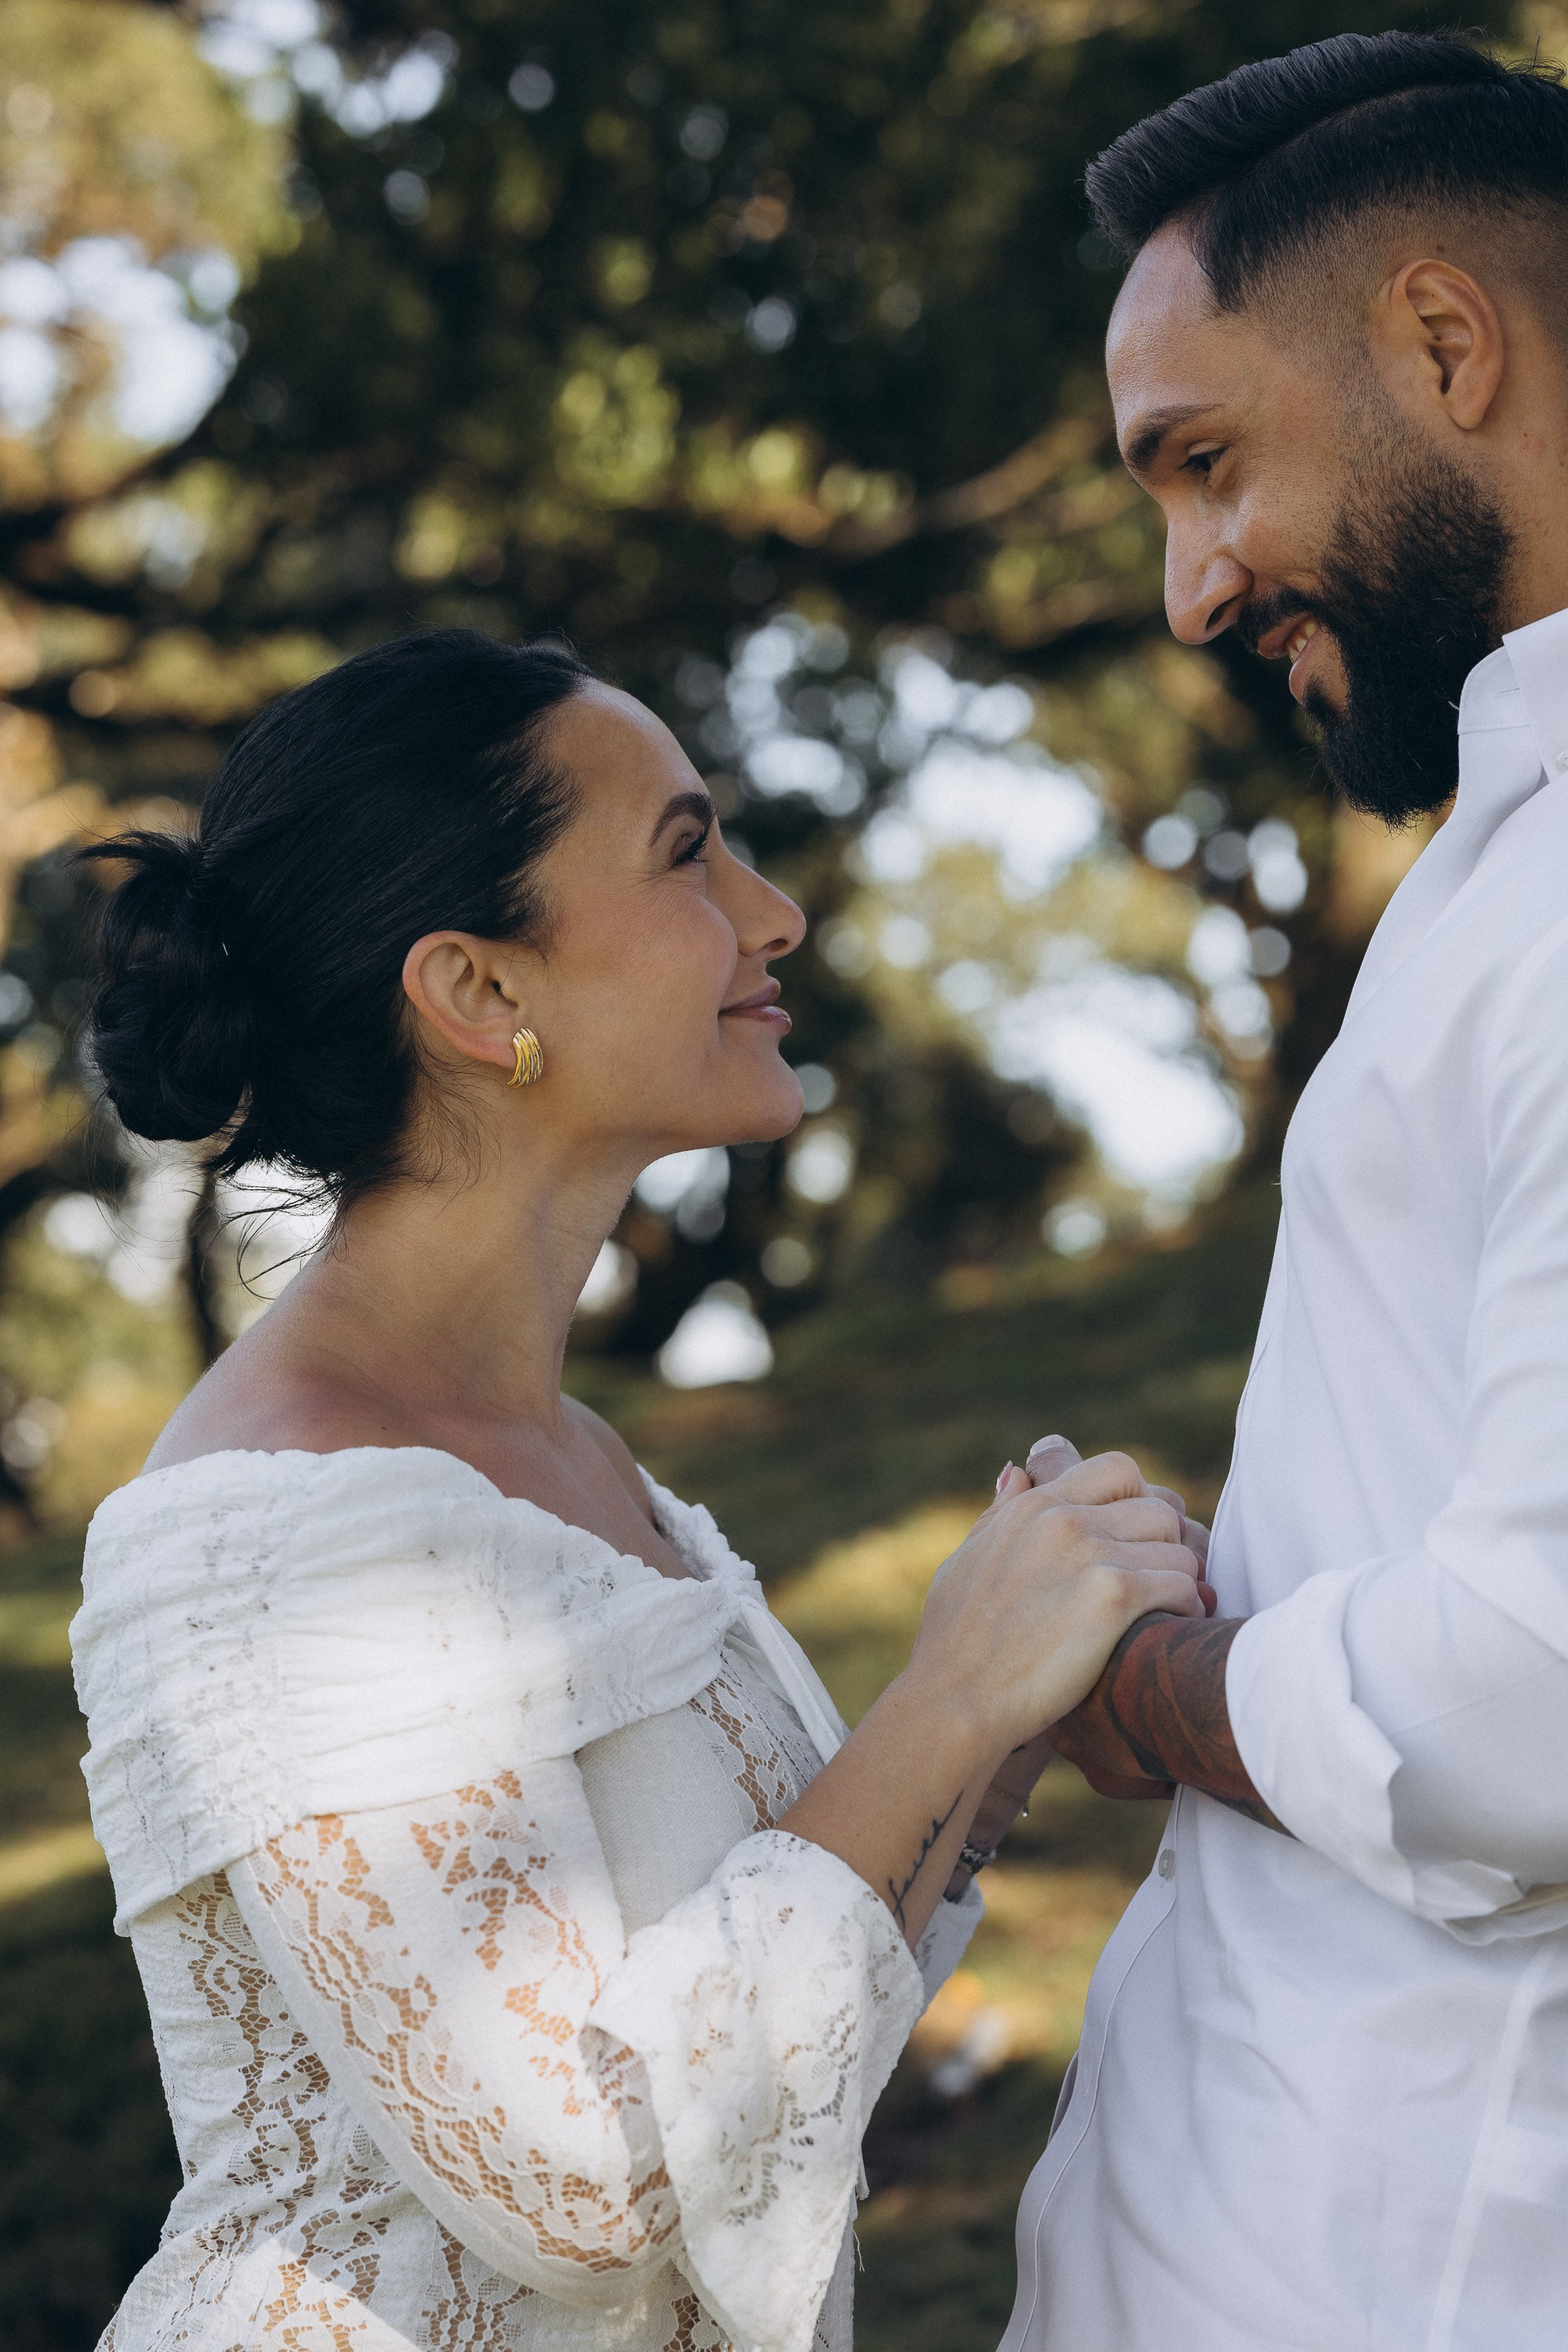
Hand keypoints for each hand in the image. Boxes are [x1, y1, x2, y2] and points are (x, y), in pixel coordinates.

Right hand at [906, 1451, 1205, 1763]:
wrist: (956, 1700)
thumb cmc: (954, 1641)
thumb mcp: (967, 1558)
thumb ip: (1000, 1511)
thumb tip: (1018, 1471)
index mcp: (1033, 1506)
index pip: (1119, 1470)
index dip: (1139, 1503)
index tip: (1135, 1543)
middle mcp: (1065, 1519)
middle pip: (1160, 1509)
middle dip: (1165, 1550)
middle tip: (1155, 1587)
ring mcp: (1091, 1553)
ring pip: (1179, 1552)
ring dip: (1178, 1585)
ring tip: (1163, 1616)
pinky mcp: (1114, 1595)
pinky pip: (1184, 1588)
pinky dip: (1186, 1614)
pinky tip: (1166, 1636)